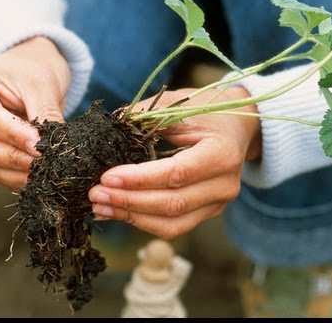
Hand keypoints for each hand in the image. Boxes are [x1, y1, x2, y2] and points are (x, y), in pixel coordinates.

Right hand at [0, 36, 69, 190]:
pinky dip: (19, 177)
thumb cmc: (33, 68)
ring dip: (20, 172)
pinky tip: (41, 176)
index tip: (41, 145)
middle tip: (49, 161)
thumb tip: (55, 144)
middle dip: (19, 158)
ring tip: (48, 171)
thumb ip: (45, 113)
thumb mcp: (42, 82)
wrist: (31, 68)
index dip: (15, 136)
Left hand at [89, 86, 261, 238]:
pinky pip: (174, 226)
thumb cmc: (206, 111)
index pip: (177, 174)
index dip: (140, 179)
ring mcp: (218, 203)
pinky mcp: (208, 212)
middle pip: (172, 204)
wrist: (236, 126)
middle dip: (129, 202)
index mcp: (222, 153)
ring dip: (132, 217)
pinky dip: (143, 221)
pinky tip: (118, 212)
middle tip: (95, 194)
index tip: (107, 177)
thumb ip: (147, 117)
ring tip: (100, 207)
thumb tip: (108, 131)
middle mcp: (225, 185)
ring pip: (172, 223)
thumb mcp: (179, 104)